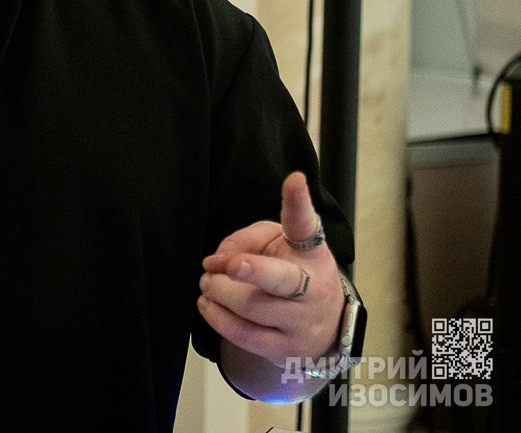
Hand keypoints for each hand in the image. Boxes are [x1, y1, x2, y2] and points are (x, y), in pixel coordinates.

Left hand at [197, 172, 344, 365]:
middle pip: (279, 279)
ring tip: (208, 282)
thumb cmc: (291, 270)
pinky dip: (217, 318)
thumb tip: (216, 261)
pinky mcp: (286, 350)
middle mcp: (313, 288)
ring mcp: (302, 323)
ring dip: (219, 292)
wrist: (322, 324)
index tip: (294, 180)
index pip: (306, 224)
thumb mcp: (274, 243)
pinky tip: (208, 304)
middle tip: (225, 265)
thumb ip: (245, 240)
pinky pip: (244, 336)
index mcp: (311, 253)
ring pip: (251, 308)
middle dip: (249, 269)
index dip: (298, 202)